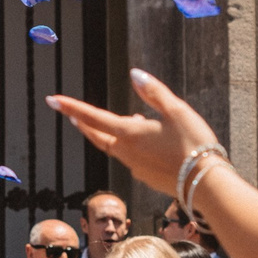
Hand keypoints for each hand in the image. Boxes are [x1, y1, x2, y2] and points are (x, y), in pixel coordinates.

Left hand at [47, 68, 220, 193]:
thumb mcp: (177, 110)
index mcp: (129, 134)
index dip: (72, 107)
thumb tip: (135, 74)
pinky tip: (146, 139)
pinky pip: (131, 158)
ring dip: (112, 133)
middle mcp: (126, 153)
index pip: (93, 118)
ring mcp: (135, 168)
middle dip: (84, 124)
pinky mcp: (146, 177)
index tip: (52, 100)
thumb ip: (153, 92)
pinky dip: (130, 145)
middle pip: (98, 136)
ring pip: (116, 147)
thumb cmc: (193, 143)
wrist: (205, 183)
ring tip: (128, 120)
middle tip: (71, 114)